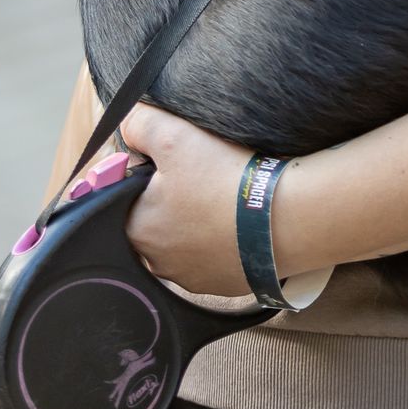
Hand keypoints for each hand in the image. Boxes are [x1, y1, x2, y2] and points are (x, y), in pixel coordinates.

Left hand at [118, 104, 255, 296]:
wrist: (281, 219)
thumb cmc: (222, 179)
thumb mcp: (173, 135)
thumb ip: (139, 125)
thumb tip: (126, 127)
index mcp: (136, 229)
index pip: (126, 194)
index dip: (146, 169)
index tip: (172, 157)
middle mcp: (157, 263)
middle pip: (154, 217)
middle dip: (170, 194)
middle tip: (200, 171)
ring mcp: (191, 277)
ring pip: (183, 238)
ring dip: (195, 218)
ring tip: (221, 193)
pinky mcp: (221, 283)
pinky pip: (212, 255)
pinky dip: (219, 237)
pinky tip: (236, 217)